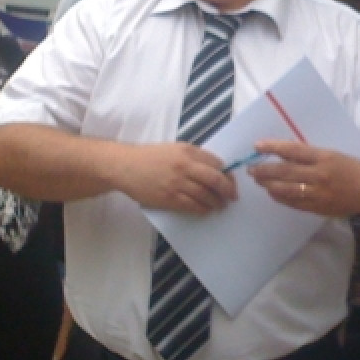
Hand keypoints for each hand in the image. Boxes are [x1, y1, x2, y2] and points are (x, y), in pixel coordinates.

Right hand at [112, 142, 234, 214]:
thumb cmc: (150, 156)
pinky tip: (207, 210)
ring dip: (217, 202)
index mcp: (187, 151)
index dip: (227, 173)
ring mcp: (177, 183)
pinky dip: (203, 209)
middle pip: (215, 179)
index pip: (215, 162)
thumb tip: (214, 168)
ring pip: (206, 195)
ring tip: (221, 205)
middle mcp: (185, 166)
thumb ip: (193, 156)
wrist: (126, 166)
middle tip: (233, 196)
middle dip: (228, 189)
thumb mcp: (174, 148)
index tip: (231, 180)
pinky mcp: (169, 198)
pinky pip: (192, 206)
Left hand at [246, 141, 359, 216]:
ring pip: (286, 189)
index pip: (293, 150)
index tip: (257, 146)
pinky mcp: (317, 208)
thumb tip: (282, 153)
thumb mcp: (330, 154)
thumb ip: (308, 155)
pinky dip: (280, 197)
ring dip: (269, 184)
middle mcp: (319, 175)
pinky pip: (294, 203)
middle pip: (285, 172)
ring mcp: (318, 193)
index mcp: (323, 157)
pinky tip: (272, 192)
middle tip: (251, 169)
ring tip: (258, 180)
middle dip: (265, 170)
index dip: (273, 147)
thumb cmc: (348, 168)